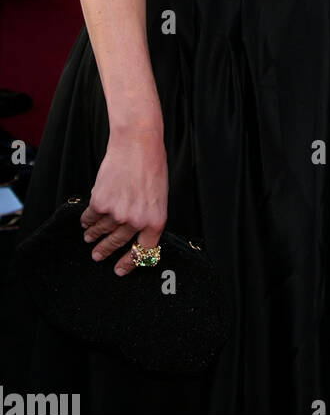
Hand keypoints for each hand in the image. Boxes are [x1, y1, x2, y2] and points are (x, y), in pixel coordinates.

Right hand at [81, 127, 167, 274]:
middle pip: (118, 243)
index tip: (119, 270)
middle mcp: (136, 221)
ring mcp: (117, 214)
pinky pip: (90, 217)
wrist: (137, 144)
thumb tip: (134, 233)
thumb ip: (147, 216)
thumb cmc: (152, 166)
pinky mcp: (100, 203)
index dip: (129, 263)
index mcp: (155, 221)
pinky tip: (85, 221)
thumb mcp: (159, 196)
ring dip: (93, 235)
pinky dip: (86, 220)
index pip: (143, 252)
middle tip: (98, 256)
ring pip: (101, 230)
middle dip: (105, 251)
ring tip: (89, 237)